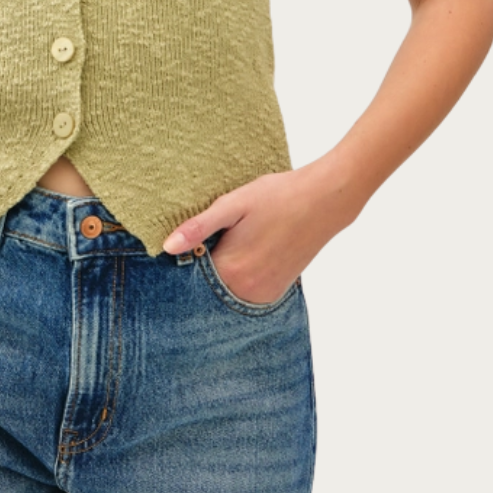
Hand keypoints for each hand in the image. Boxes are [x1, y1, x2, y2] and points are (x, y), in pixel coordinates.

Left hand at [161, 167, 346, 303]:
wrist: (324, 200)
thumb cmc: (278, 197)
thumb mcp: (232, 205)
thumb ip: (198, 228)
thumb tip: (167, 247)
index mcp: (232, 271)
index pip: (190, 279)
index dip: (183, 261)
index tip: (178, 247)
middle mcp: (248, 292)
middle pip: (208, 288)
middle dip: (201, 269)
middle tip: (210, 239)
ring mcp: (265, 295)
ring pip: (227, 291)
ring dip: (221, 274)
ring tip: (229, 243)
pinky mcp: (278, 290)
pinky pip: (246, 291)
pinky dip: (238, 278)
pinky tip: (244, 253)